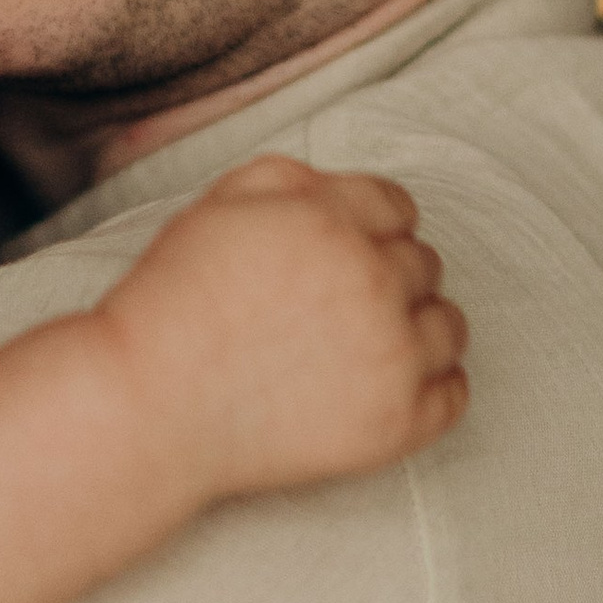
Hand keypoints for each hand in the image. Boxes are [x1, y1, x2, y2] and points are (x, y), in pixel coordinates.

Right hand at [96, 157, 467, 506]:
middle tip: (339, 309)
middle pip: (425, 266)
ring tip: (369, 349)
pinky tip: (389, 388)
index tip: (348, 257)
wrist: (149, 406)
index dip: (373, 230)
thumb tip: (338, 189)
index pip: (398, 208)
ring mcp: (391, 356)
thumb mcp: (217, 206)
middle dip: (389, 279)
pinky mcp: (395, 423)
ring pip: (450, 327)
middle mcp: (372, 281)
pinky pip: (454, 395)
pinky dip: (432, 389)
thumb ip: (290, 180)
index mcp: (331, 220)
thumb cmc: (173, 304)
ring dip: (419, 331)